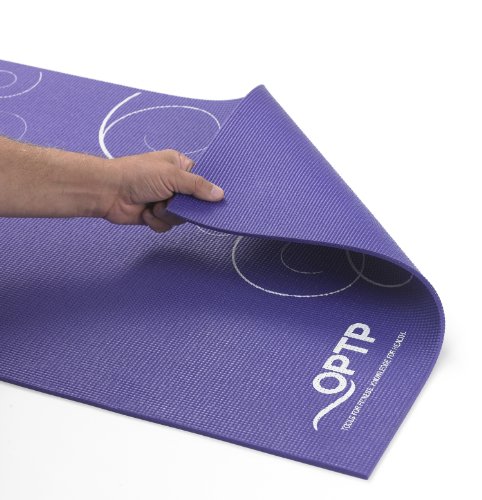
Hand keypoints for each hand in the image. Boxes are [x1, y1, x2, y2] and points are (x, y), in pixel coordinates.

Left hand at [103, 149, 223, 231]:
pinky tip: (146, 213)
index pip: (203, 180)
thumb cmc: (138, 175)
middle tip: (174, 203)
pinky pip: (168, 225)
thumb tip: (221, 194)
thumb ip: (197, 186)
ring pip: (181, 217)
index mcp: (180, 166)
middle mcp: (175, 184)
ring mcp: (165, 200)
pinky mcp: (156, 215)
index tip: (214, 201)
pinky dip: (157, 221)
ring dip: (167, 215)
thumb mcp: (172, 176)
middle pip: (195, 203)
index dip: (208, 191)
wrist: (108, 192)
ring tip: (154, 206)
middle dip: (183, 207)